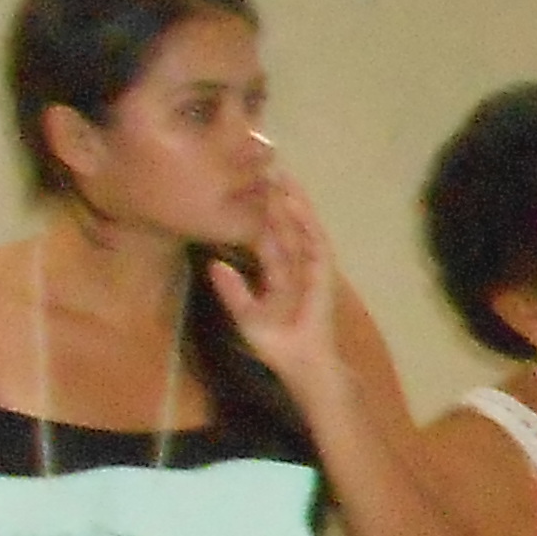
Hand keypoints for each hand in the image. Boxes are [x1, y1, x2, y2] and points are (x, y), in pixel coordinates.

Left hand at [200, 163, 350, 408]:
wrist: (303, 366)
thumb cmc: (278, 348)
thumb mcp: (245, 315)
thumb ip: (233, 290)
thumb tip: (213, 264)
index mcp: (278, 277)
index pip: (267, 239)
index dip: (257, 216)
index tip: (246, 191)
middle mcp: (296, 269)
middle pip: (286, 227)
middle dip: (277, 200)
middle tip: (264, 169)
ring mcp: (312, 271)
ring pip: (302, 230)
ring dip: (295, 204)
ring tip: (283, 177)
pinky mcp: (323, 277)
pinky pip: (315, 245)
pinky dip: (307, 225)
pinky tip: (298, 205)